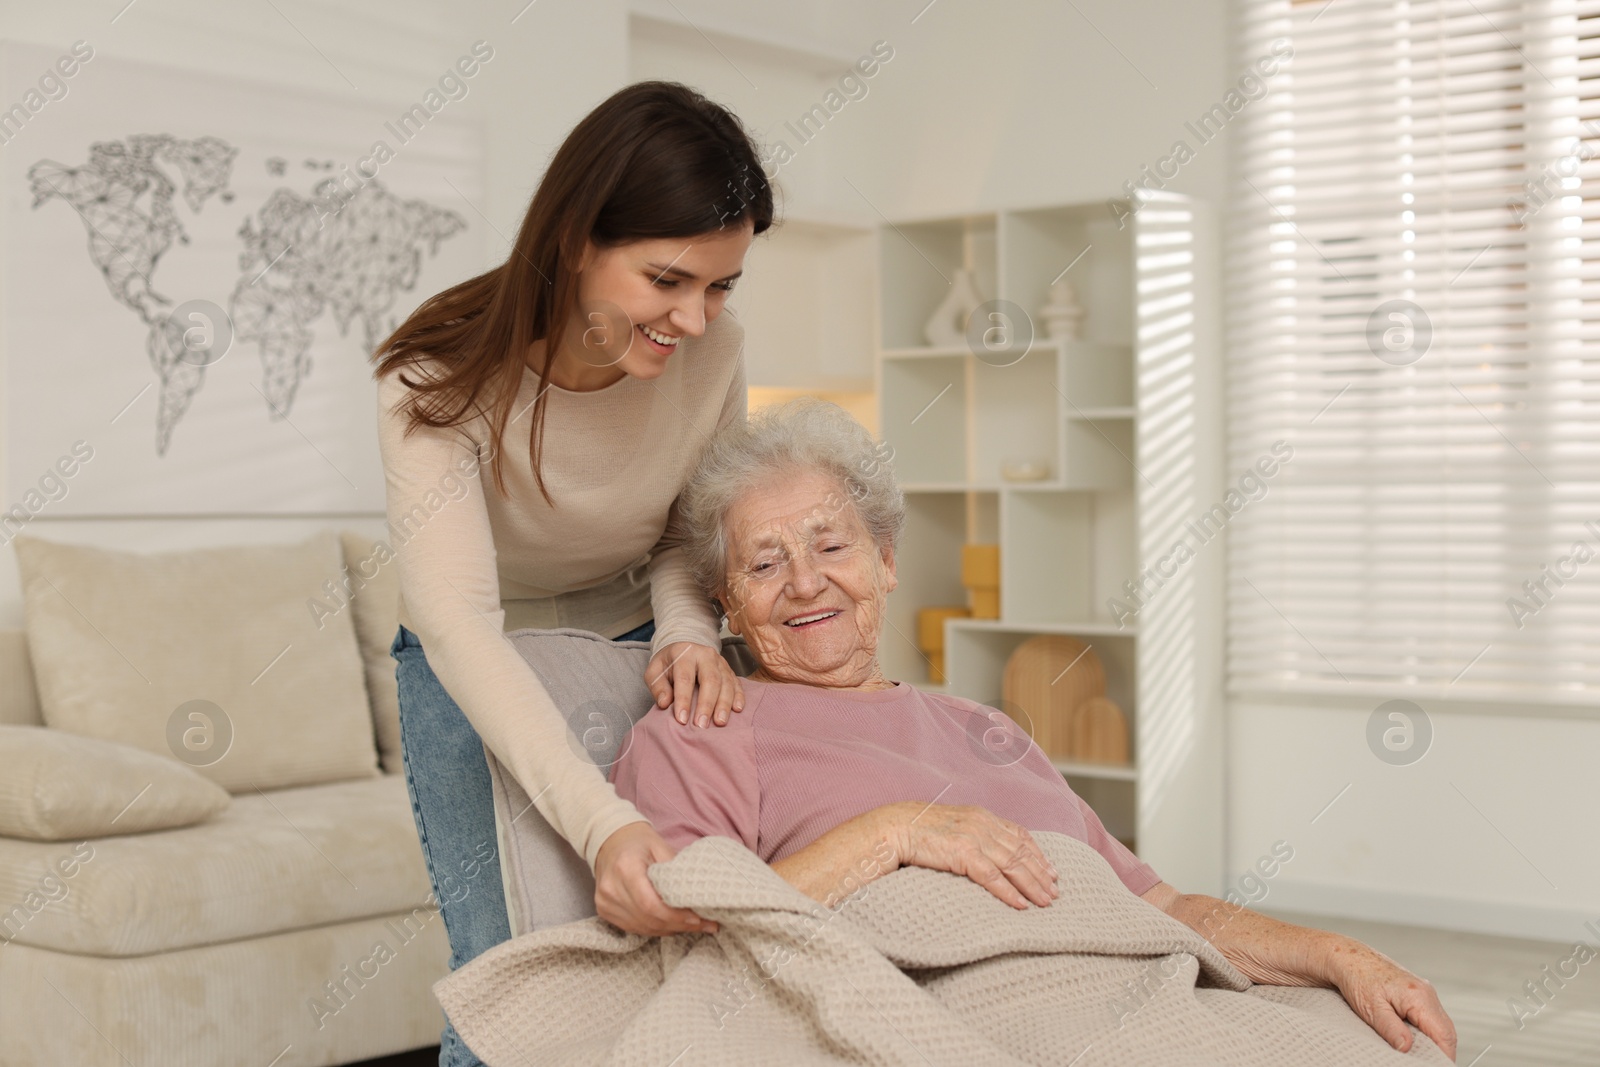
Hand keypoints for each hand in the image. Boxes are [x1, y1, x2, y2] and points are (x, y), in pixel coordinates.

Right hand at [592, 821, 719, 936]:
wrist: (610, 841)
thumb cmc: (639, 842)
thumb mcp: (661, 847)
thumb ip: (676, 871)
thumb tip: (698, 896)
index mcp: (625, 868)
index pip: (650, 904)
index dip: (675, 917)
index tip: (697, 919)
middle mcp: (611, 888)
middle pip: (648, 919)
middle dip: (678, 925)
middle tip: (703, 924)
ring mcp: (605, 902)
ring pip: (642, 927)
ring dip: (669, 929)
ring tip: (692, 925)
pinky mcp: (604, 910)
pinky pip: (634, 928)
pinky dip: (655, 928)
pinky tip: (672, 924)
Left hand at [646, 641, 744, 726]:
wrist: (684, 647)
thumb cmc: (668, 664)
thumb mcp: (654, 671)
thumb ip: (658, 687)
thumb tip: (664, 703)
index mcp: (685, 654)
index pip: (685, 678)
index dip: (684, 700)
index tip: (682, 719)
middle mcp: (706, 655)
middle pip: (710, 680)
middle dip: (707, 704)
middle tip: (702, 725)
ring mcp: (720, 662)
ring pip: (726, 682)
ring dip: (724, 704)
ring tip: (720, 722)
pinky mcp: (729, 669)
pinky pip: (736, 682)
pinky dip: (739, 696)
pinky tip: (737, 710)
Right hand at [878, 801, 1059, 909]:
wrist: (893, 827)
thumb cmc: (917, 831)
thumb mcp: (952, 828)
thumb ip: (971, 836)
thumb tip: (984, 856)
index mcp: (981, 816)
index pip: (1020, 835)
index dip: (1038, 854)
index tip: (1052, 871)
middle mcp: (982, 823)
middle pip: (1021, 851)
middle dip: (1041, 873)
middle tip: (1055, 892)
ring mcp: (974, 837)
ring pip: (1013, 864)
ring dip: (1032, 885)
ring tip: (1045, 902)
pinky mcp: (963, 853)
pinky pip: (992, 876)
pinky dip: (1009, 892)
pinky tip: (1020, 905)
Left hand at [1327, 939, 1456, 1060]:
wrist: (1347, 957)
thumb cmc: (1357, 977)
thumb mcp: (1372, 1008)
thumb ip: (1392, 1030)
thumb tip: (1407, 1048)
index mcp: (1420, 997)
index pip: (1444, 1035)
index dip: (1442, 1056)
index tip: (1431, 1065)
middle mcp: (1427, 993)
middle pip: (1446, 1032)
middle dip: (1438, 1051)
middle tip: (1421, 1061)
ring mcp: (1424, 993)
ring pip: (1439, 1026)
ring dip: (1431, 1042)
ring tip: (1415, 1053)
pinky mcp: (1417, 995)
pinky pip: (1429, 1018)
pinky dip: (1424, 1032)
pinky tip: (1410, 1039)